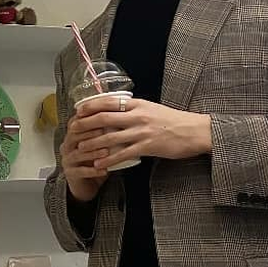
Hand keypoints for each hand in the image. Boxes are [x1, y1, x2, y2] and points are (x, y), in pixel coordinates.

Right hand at [59, 114, 110, 202]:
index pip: (76, 124)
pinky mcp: (70, 174)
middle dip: (90, 133)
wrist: (86, 183)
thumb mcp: (98, 144)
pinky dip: (93, 171)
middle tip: (104, 132)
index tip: (102, 116)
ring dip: (93, 152)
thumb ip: (103, 132)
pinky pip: (80, 172)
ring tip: (106, 152)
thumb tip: (119, 120)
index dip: (87, 120)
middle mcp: (67, 146)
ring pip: (78, 154)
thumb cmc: (93, 161)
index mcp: (72, 136)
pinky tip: (104, 170)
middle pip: (74, 136)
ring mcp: (67, 160)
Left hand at [69, 96, 211, 172]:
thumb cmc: (174, 120)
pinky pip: (123, 154)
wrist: (195, 131)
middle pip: (104, 118)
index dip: (90, 106)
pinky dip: (109, 160)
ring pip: (110, 137)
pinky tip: (99, 164)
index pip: (108, 102)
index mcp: (137, 104)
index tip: (77, 111)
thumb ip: (134, 109)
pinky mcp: (147, 147)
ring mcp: (142, 131)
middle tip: (72, 130)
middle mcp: (137, 115)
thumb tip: (116, 110)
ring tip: (80, 149)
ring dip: (92, 144)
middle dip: (85, 124)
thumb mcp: (152, 108)